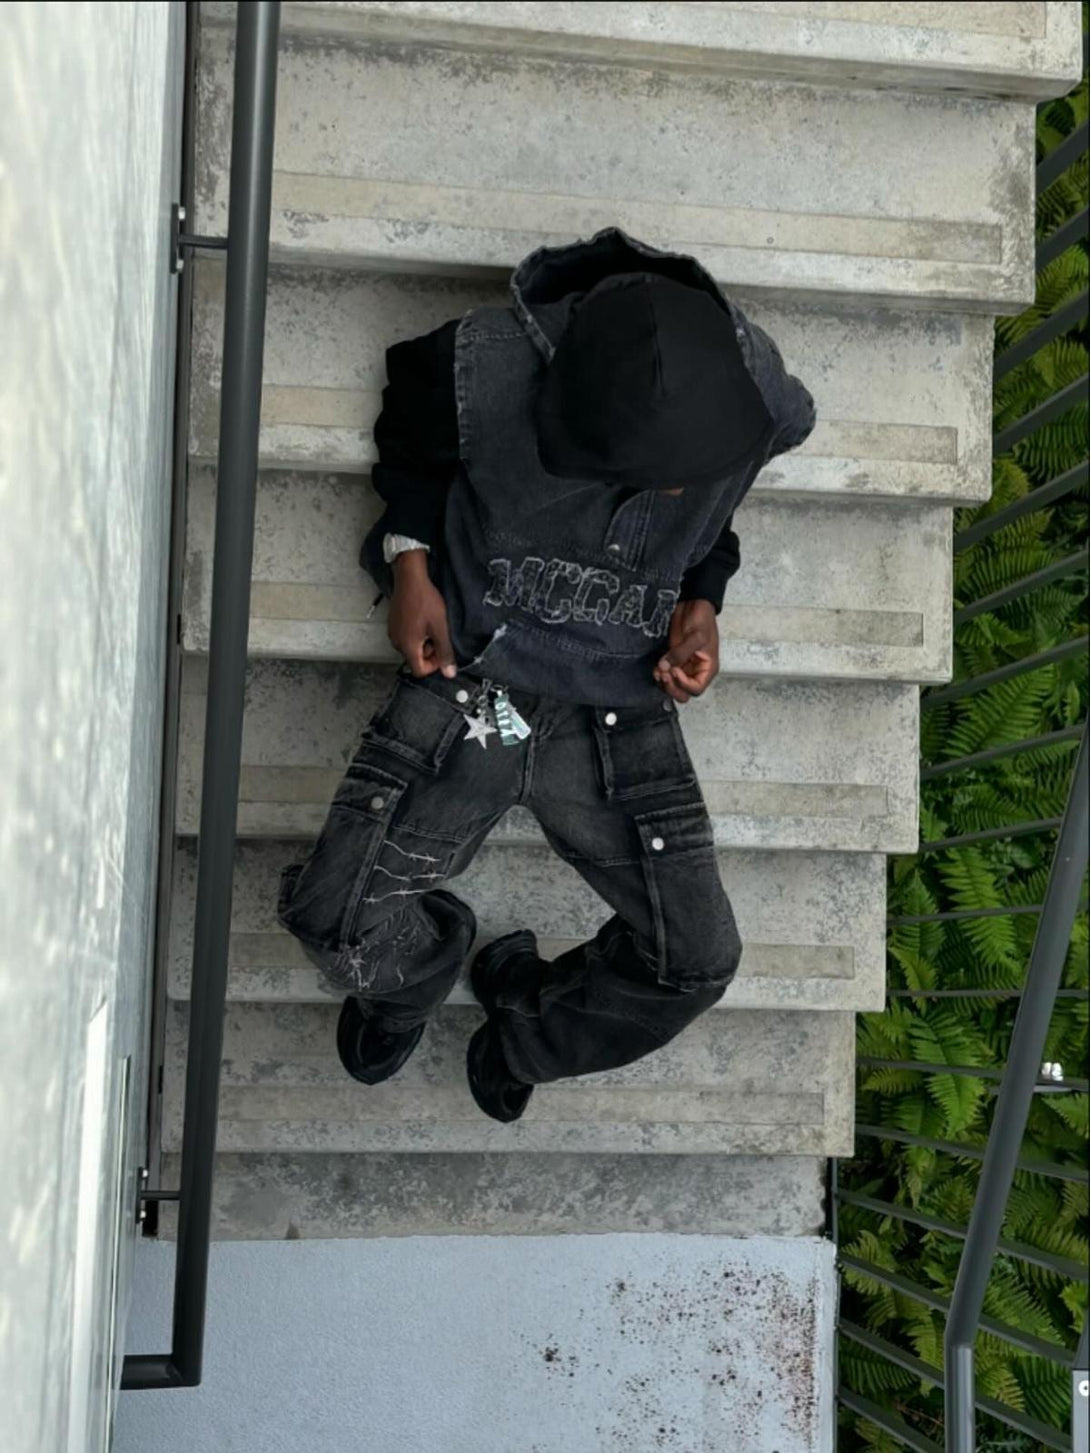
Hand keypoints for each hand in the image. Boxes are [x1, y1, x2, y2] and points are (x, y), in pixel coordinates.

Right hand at [387, 550, 456, 677]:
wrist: (410, 578)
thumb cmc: (424, 601)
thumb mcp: (440, 628)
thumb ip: (445, 652)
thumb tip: (449, 673)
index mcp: (408, 647)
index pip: (420, 671)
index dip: (434, 665)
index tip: (442, 650)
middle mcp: (397, 642)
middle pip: (415, 659)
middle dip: (429, 652)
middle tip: (438, 634)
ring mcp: (393, 632)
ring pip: (411, 648)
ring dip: (423, 642)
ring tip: (431, 624)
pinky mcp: (393, 623)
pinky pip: (406, 637)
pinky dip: (416, 633)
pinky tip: (422, 619)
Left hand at [653, 599, 718, 702]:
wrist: (693, 604)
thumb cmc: (703, 618)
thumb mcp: (696, 636)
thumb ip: (681, 653)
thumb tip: (666, 666)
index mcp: (707, 668)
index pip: (696, 688)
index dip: (684, 684)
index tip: (676, 671)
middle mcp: (696, 670)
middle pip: (684, 692)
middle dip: (672, 687)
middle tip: (665, 674)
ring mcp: (684, 666)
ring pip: (673, 686)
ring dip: (664, 682)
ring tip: (658, 670)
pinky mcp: (673, 659)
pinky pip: (666, 674)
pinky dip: (660, 674)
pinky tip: (656, 667)